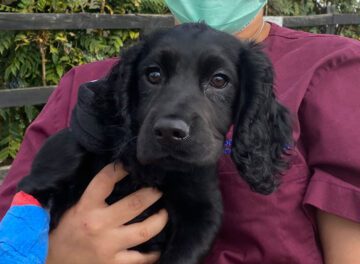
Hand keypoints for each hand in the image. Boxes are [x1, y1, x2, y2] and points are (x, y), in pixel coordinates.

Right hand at [46, 163, 167, 263]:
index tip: (132, 164)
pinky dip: (153, 253)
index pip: (106, 180)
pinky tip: (158, 245)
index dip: (121, 169)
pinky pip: (141, 259)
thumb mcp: (74, 208)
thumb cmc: (65, 231)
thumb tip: (118, 175)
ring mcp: (108, 246)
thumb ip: (94, 195)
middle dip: (153, 193)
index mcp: (86, 207)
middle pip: (135, 204)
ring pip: (144, 230)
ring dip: (160, 219)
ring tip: (164, 212)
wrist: (51, 262)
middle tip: (159, 189)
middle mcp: (99, 225)